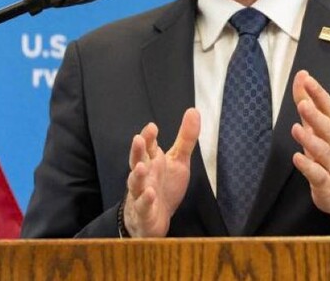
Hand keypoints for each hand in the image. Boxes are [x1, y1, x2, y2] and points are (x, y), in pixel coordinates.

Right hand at [123, 108, 200, 236]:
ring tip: (141, 167)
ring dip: (137, 175)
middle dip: (137, 150)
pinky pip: (142, 206)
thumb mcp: (178, 160)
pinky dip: (144, 200)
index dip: (148, 137)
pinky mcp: (144, 212)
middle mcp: (144, 175)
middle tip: (139, 139)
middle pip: (137, 160)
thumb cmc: (164, 186)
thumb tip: (193, 110)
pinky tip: (150, 194)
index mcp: (151, 161)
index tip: (152, 127)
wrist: (155, 218)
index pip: (147, 146)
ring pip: (135, 183)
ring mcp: (141, 193)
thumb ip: (186, 137)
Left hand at [291, 70, 329, 215]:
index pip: (327, 107)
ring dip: (309, 140)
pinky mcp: (326, 182)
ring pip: (322, 150)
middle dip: (315, 115)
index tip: (306, 78)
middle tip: (303, 104)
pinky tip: (298, 158)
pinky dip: (308, 166)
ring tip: (296, 129)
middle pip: (326, 127)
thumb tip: (302, 77)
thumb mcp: (320, 128)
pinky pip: (318, 174)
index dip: (317, 93)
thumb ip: (309, 103)